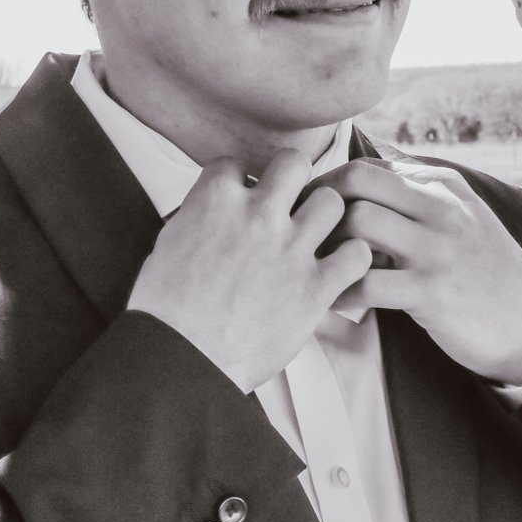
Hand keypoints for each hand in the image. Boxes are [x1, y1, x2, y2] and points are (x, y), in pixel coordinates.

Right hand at [127, 151, 372, 393]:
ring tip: (315, 237)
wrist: (180, 359)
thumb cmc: (165, 311)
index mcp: (214, 200)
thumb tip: (209, 211)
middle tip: (289, 203)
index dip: (241, 182)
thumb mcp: (167, 245)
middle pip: (294, 163)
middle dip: (292, 179)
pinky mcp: (314, 287)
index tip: (243, 200)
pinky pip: (356, 254)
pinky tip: (337, 270)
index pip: (236, 165)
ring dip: (325, 217)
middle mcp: (256, 215)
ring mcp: (289, 249)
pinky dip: (352, 260)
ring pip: (332, 202)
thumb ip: (196, 218)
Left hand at [306, 158, 521, 383]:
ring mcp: (438, 248)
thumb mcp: (457, 217)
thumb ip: (413, 198)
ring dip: (327, 248)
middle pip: (357, 184)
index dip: (326, 188)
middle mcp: (440, 208)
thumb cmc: (479, 269)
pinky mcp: (432, 292)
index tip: (306, 214)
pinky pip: (366, 284)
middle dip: (319, 207)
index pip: (367, 169)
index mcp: (442, 185)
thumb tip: (351, 185)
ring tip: (316, 269)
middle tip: (300, 237)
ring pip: (358, 224)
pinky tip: (333, 302)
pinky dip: (339, 293)